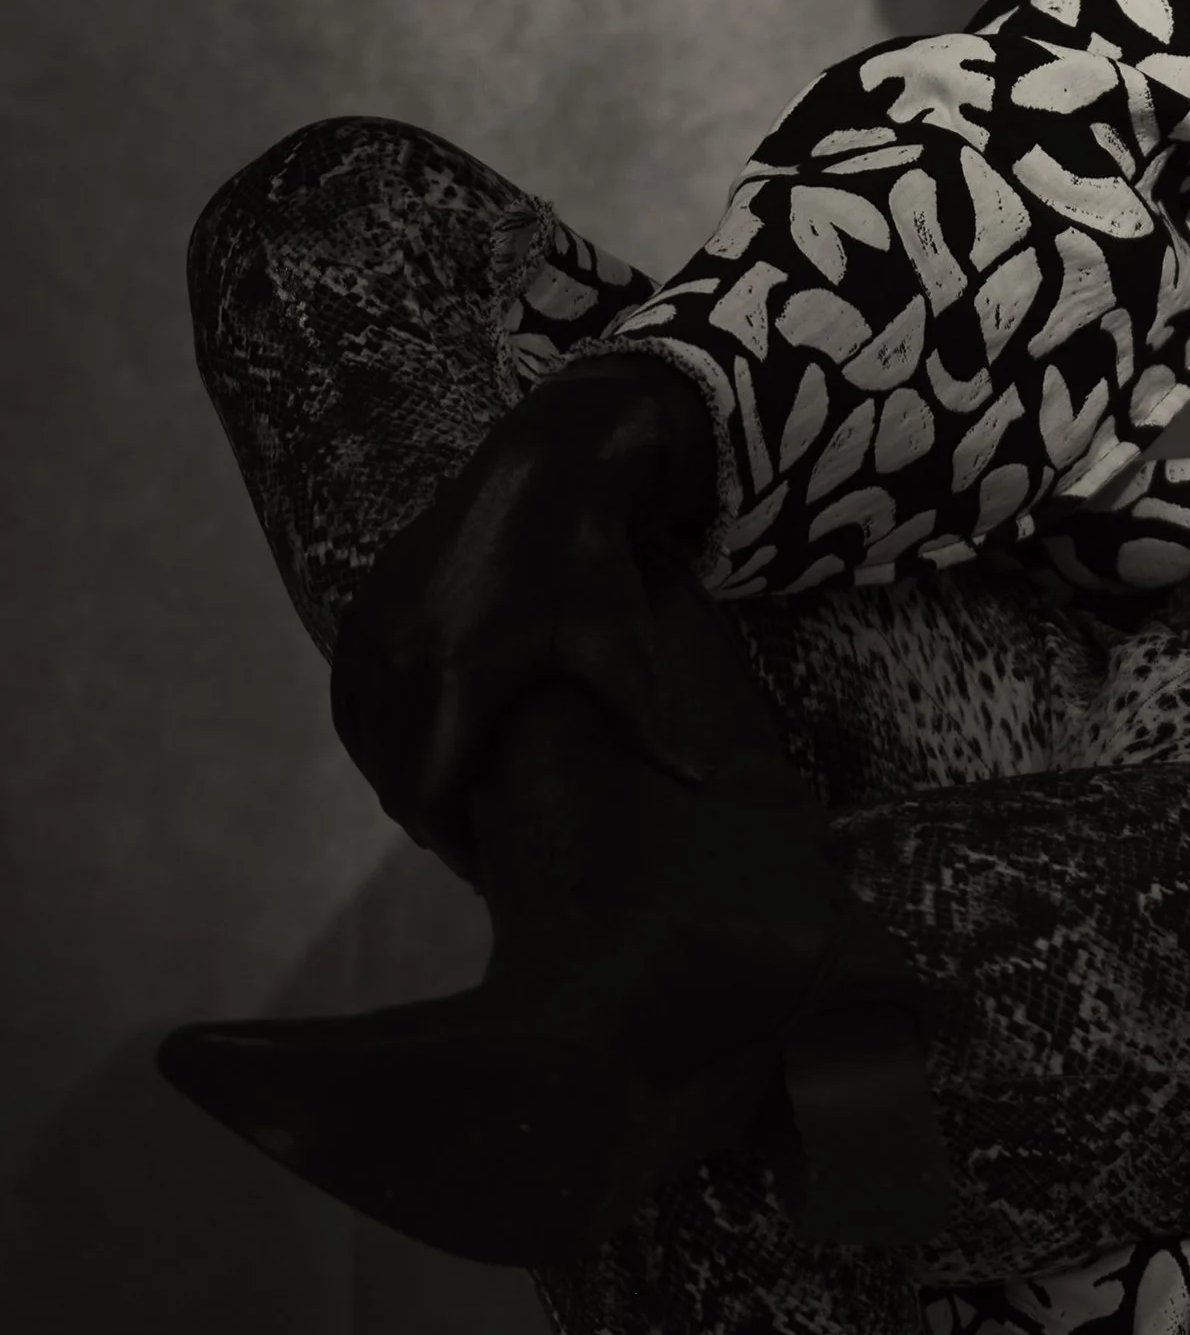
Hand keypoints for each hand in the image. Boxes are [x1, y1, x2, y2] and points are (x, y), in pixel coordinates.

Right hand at [329, 350, 722, 866]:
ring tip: (441, 798)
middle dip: (424, 815)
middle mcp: (399, 652)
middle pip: (388, 772)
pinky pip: (347, 689)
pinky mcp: (366, 600)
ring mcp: (374, 623)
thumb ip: (647, 722)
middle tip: (467, 841)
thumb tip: (697, 785)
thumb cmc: (591, 561)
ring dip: (392, 774)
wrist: (546, 468)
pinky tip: (404, 747)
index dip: (450, 842)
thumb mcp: (620, 642)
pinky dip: (368, 730)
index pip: (426, 792)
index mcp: (458, 675)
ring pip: (361, 734)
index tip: (483, 866)